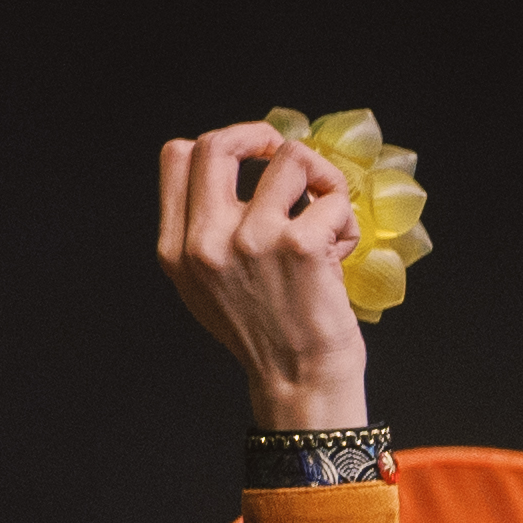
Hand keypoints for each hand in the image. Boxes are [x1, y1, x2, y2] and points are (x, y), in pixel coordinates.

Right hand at [153, 118, 375, 429]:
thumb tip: (238, 169)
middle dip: (263, 137)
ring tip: (327, 215)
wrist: (300, 385)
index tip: (251, 158)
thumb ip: (207, 232)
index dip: (221, 144)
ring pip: (289, 157)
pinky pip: (332, 197)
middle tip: (291, 164)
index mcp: (177, 249)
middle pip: (218, 142)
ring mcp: (250, 241)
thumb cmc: (266, 336)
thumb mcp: (208, 286)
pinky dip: (346, 220)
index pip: (177, 157)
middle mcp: (205, 242)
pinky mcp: (298, 246)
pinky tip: (341, 251)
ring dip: (320, 178)